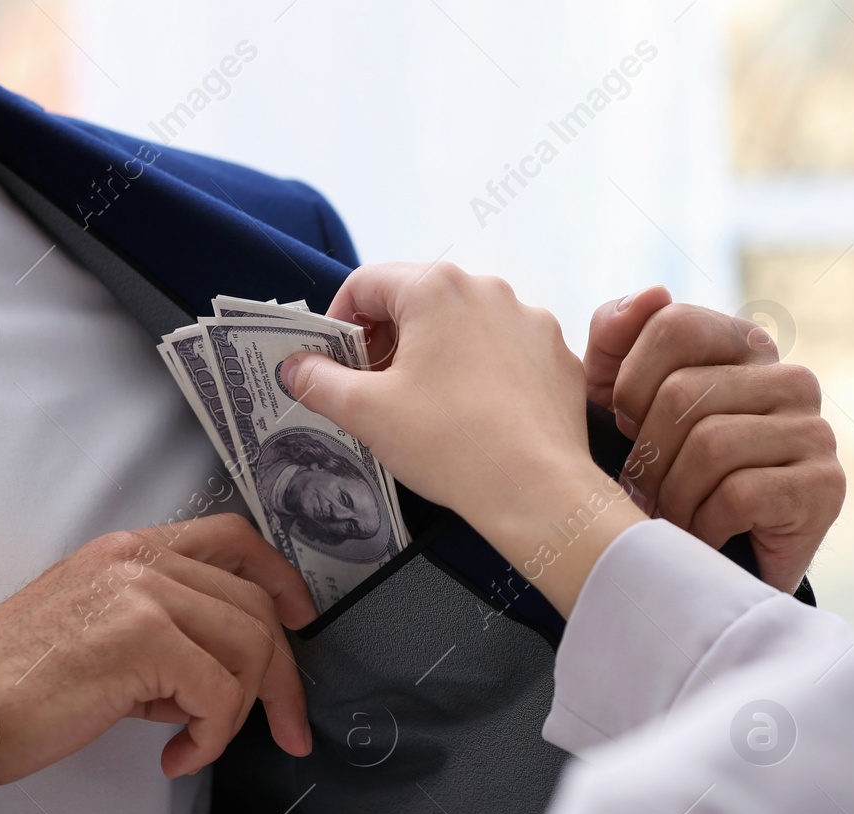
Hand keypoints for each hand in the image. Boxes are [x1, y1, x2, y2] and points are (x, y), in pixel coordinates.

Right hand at [0, 514, 315, 787]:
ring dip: (239, 713)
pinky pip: (220, 691)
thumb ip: (161, 632)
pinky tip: (177, 756)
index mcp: (128, 552)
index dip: (279, 577)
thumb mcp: (97, 632)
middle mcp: (137, 561)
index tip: (302, 619)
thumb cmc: (14, 687)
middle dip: (281, 677)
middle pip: (255, 606)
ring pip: (249, 647)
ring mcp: (139, 594)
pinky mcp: (139, 640)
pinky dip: (213, 736)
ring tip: (197, 742)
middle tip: (287, 729)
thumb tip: (221, 672)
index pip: (232, 538)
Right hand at [283, 263, 645, 616]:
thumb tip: (297, 367)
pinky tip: (473, 413)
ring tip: (425, 404)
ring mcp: (531, 320)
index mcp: (437, 288)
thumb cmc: (451, 444)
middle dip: (388, 338)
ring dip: (436, 353)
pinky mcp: (557, 355)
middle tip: (373, 387)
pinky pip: (506, 350)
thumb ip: (319, 380)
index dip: (339, 322)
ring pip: (465, 324)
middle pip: (419, 300)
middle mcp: (489, 290)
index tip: (334, 361)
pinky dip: (482, 371)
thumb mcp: (365, 412)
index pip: (366, 283)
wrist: (537, 491)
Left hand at [584, 290, 844, 591]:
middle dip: (646, 456)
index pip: (674, 324)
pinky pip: (739, 493)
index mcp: (744, 347)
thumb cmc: (664, 476)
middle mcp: (790, 379)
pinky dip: (706, 525)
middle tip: (645, 492)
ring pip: (711, 445)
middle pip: (684, 393)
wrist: (714, 568)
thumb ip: (618, 341)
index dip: (631, 384)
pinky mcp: (825, 486)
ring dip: (672, 497)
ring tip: (673, 518)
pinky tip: (709, 536)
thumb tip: (655, 293)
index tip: (630, 428)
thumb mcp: (621, 404)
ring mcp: (815, 430)